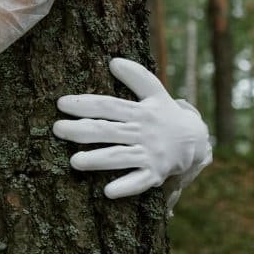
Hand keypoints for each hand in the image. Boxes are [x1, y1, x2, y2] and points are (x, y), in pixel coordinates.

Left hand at [53, 57, 211, 199]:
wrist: (196, 142)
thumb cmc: (165, 115)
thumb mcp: (156, 93)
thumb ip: (137, 76)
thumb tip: (113, 60)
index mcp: (140, 112)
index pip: (109, 106)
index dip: (85, 104)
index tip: (60, 103)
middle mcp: (143, 133)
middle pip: (108, 131)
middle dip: (82, 131)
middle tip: (57, 129)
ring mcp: (149, 154)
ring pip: (120, 156)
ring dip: (98, 160)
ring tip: (74, 161)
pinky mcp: (155, 174)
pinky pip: (140, 182)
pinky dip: (125, 187)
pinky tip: (107, 192)